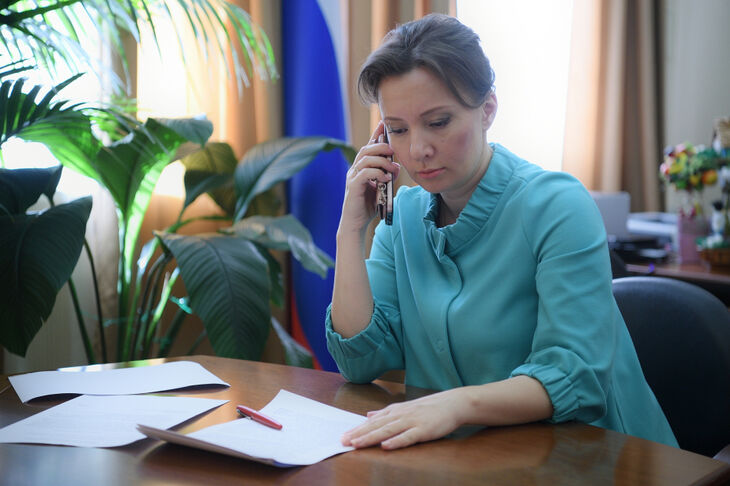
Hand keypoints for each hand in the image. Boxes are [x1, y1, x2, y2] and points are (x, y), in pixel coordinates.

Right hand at [339, 121, 399, 233]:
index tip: (384, 124)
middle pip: (366, 149)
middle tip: (393, 151)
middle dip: (381, 146)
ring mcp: (353, 177)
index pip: (369, 147)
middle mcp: (355, 169)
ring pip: (366, 159)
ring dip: (382, 161)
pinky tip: (386, 179)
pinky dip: (377, 174)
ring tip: (392, 168)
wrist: (355, 223)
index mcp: (361, 168)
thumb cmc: (368, 206)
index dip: (376, 134)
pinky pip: (365, 174)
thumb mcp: (382, 188)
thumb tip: (396, 166)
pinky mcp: (353, 186)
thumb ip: (388, 176)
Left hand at [341, 389, 466, 449]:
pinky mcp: (424, 430)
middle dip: (359, 434)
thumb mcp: (404, 407)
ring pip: (388, 431)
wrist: (452, 403)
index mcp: (395, 410)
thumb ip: (386, 412)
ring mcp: (412, 422)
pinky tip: (386, 446)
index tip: (343, 436)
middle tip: (344, 441)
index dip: (357, 429)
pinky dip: (396, 441)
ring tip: (357, 444)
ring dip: (371, 437)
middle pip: (376, 426)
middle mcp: (401, 415)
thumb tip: (368, 415)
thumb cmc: (428, 408)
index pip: (372, 421)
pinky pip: (408, 437)